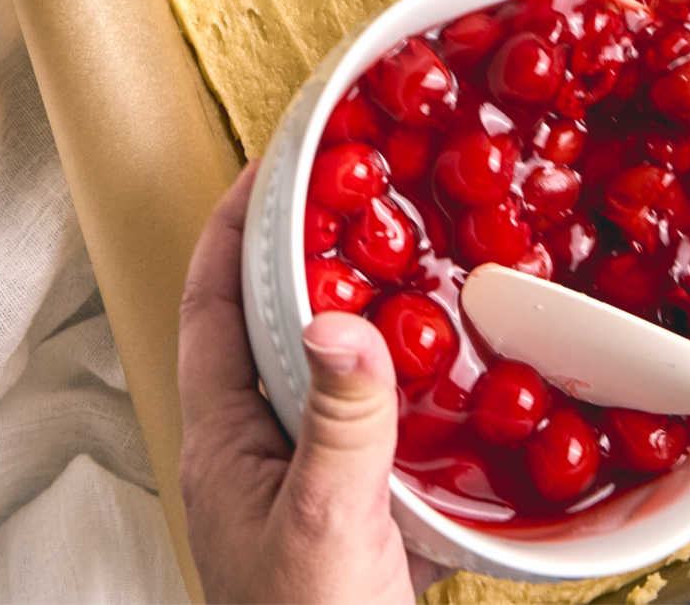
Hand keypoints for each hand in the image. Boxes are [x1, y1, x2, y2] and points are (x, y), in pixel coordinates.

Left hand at [177, 164, 419, 603]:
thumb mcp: (326, 526)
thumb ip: (339, 423)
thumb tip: (338, 320)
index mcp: (227, 442)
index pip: (210, 306)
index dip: (231, 228)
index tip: (270, 162)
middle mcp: (267, 448)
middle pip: (279, 321)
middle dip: (320, 249)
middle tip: (370, 190)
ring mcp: (321, 475)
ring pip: (346, 366)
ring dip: (384, 310)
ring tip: (430, 252)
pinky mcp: (375, 506)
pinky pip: (399, 417)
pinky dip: (433, 379)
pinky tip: (479, 363)